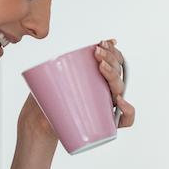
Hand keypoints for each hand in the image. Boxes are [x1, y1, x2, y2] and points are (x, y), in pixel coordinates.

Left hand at [16, 38, 136, 144]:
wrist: (41, 125)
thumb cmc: (46, 100)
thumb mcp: (47, 80)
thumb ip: (51, 68)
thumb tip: (50, 58)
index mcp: (97, 79)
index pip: (113, 62)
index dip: (112, 51)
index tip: (100, 43)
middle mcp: (105, 91)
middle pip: (117, 73)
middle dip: (110, 58)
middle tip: (97, 52)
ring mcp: (107, 107)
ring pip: (119, 90)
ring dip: (114, 75)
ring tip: (102, 67)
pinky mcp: (107, 123)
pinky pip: (124, 119)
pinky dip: (128, 111)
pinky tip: (120, 102)